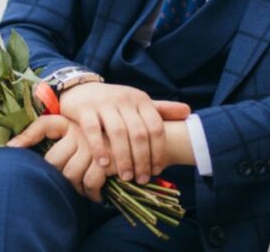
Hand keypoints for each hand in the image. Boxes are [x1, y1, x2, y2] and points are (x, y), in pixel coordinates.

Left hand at [7, 115, 114, 201]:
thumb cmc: (106, 141)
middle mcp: (79, 131)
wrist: (143, 137)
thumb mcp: (83, 134)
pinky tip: (95, 195)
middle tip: (63, 185)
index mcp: (71, 122)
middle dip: (56, 177)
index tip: (10, 148)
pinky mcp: (107, 160)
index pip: (43, 125)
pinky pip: (90, 182)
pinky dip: (91, 193)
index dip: (25, 137)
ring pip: (70, 174)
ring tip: (82, 191)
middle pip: (54, 161)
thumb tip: (17, 147)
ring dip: (75, 188)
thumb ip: (60, 140)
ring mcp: (92, 145)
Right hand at [59, 83, 190, 184]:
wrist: (80, 89)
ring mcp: (104, 103)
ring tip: (125, 177)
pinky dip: (99, 148)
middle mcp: (124, 99)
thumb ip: (161, 109)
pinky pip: (93, 130)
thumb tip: (188, 112)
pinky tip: (104, 164)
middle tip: (141, 179)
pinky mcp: (85, 109)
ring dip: (123, 158)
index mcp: (141, 99)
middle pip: (138, 133)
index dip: (158, 151)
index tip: (157, 170)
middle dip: (142, 160)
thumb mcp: (137, 103)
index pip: (156, 127)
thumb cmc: (114, 102)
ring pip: (118, 133)